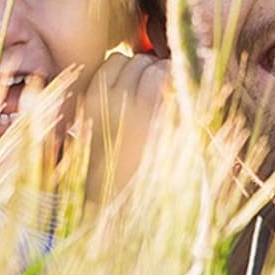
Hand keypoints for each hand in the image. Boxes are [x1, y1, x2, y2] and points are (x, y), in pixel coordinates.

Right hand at [81, 49, 169, 203]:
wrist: (125, 213)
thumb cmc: (106, 176)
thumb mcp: (87, 136)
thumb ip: (99, 103)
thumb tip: (125, 70)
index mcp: (92, 102)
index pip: (116, 61)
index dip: (129, 71)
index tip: (135, 86)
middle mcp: (117, 100)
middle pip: (140, 62)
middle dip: (150, 72)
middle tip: (155, 95)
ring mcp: (147, 110)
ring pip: (161, 70)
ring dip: (169, 79)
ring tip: (169, 101)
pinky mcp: (174, 122)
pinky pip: (183, 89)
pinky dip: (186, 92)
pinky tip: (183, 110)